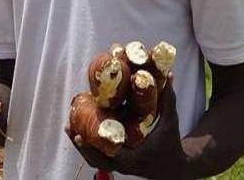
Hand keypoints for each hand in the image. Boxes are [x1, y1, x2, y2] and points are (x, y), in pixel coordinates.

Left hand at [65, 74, 188, 179]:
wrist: (174, 167)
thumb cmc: (171, 143)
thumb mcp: (171, 122)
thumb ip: (168, 100)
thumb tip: (170, 75)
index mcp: (136, 157)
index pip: (111, 156)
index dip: (93, 147)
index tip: (80, 135)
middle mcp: (125, 165)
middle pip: (96, 160)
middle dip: (80, 146)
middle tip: (69, 128)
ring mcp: (120, 167)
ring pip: (94, 161)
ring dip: (81, 147)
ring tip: (69, 128)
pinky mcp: (118, 164)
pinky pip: (99, 159)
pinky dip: (88, 149)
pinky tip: (79, 133)